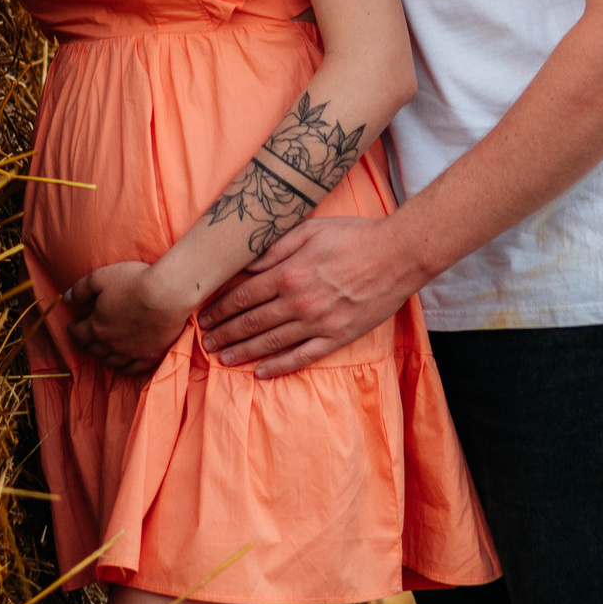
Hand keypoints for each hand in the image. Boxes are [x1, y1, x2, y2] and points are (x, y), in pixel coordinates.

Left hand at [62, 263, 186, 375]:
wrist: (168, 294)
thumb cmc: (134, 282)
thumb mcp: (101, 278)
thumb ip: (80, 289)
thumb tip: (66, 298)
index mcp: (96, 326)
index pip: (78, 333)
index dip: (73, 329)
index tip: (73, 325)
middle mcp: (111, 344)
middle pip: (94, 349)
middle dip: (88, 343)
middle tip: (88, 337)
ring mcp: (131, 353)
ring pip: (111, 361)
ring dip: (104, 356)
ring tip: (104, 350)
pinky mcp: (150, 356)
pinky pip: (133, 369)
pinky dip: (125, 368)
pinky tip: (124, 363)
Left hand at [197, 217, 423, 378]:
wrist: (399, 254)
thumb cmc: (355, 236)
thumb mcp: (310, 230)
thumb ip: (275, 248)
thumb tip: (244, 263)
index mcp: (288, 274)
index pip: (242, 296)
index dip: (219, 309)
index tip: (204, 317)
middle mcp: (299, 301)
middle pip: (251, 322)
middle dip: (225, 333)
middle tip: (205, 342)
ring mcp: (319, 322)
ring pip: (272, 342)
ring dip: (243, 352)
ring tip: (222, 359)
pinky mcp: (339, 336)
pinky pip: (303, 357)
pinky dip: (280, 367)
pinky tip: (261, 373)